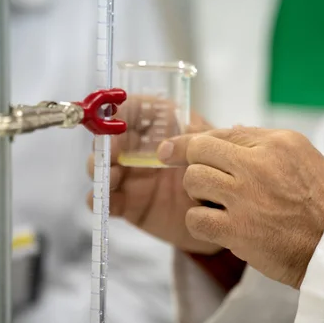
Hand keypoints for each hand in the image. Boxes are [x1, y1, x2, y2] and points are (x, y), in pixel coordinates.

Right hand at [87, 96, 221, 254]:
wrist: (224, 214)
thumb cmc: (221, 171)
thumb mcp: (215, 147)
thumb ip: (195, 141)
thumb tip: (169, 145)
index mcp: (160, 126)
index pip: (133, 109)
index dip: (120, 111)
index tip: (116, 120)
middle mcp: (141, 148)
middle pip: (110, 137)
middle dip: (105, 142)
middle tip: (113, 152)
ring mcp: (132, 176)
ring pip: (102, 167)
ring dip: (100, 168)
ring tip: (116, 175)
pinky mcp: (129, 204)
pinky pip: (107, 200)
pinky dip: (99, 198)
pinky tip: (105, 198)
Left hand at [159, 127, 323, 288]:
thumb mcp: (304, 157)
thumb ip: (266, 144)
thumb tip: (230, 129)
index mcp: (277, 143)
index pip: (224, 131)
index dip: (193, 140)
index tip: (173, 147)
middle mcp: (258, 164)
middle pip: (199, 150)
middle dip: (189, 161)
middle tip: (194, 176)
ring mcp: (245, 196)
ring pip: (193, 180)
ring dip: (196, 193)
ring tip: (214, 203)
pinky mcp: (237, 229)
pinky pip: (195, 218)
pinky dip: (200, 222)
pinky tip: (215, 226)